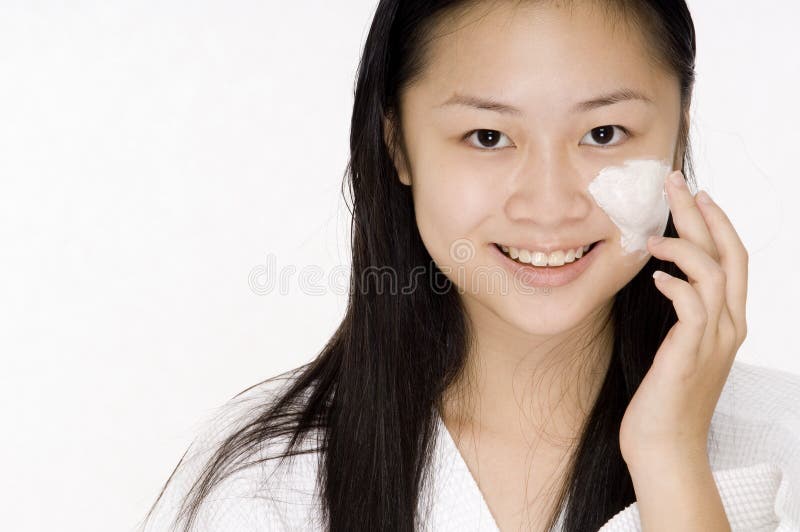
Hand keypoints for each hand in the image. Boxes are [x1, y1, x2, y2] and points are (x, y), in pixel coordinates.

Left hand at [619, 170, 748, 464]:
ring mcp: (713, 340)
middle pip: (727, 255)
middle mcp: (728, 326)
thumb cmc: (663, 396)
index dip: (718, 223)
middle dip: (703, 214)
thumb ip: (681, 314)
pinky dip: (676, 284)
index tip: (696, 195)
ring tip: (652, 237)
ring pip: (713, 274)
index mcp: (726, 321)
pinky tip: (655, 276)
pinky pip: (692, 307)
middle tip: (677, 183)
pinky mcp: (690, 354)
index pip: (733, 259)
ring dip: (684, 246)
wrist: (664, 447)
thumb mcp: (677, 347)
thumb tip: (665, 279)